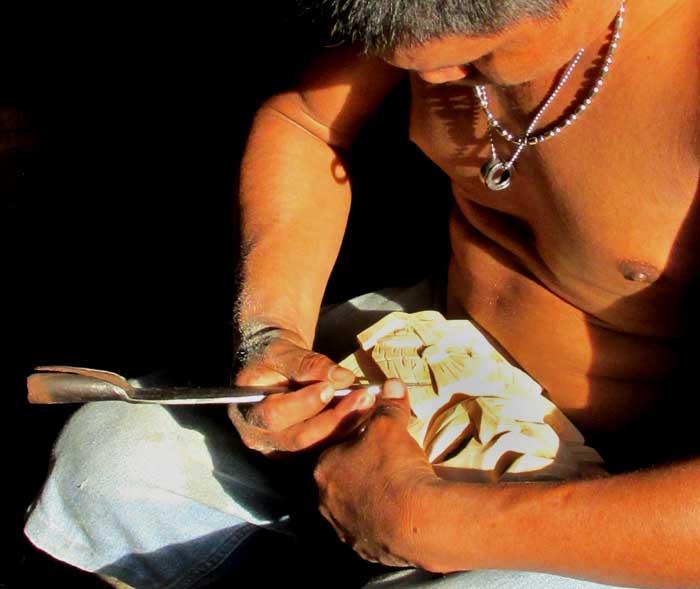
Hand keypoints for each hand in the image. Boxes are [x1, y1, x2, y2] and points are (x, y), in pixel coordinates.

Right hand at [229, 328, 375, 455]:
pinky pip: (326, 442)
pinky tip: (366, 411)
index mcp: (246, 413)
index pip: (275, 415)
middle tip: (363, 397)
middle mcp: (260, 437)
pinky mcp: (301, 447)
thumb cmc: (270, 353)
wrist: (273, 361)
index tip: (329, 388)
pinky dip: (347, 427)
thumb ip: (307, 364)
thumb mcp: (282, 350)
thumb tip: (341, 377)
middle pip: (300, 437)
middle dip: (334, 418)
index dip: (304, 404)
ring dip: (346, 424)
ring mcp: (281, 446)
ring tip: (370, 402)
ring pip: (318, 444)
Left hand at [314, 379, 440, 567]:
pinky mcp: (363, 549)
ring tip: (396, 489)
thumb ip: (388, 405)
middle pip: (341, 480)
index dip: (355, 444)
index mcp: (324, 468)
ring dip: (369, 498)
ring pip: (353, 507)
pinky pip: (369, 530)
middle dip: (360, 472)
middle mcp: (325, 501)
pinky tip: (400, 512)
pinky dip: (381, 521)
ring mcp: (343, 528)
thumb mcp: (391, 426)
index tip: (374, 442)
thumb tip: (392, 384)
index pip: (334, 450)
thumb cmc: (393, 467)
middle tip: (386, 465)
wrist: (415, 520)